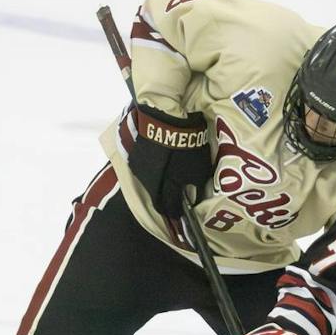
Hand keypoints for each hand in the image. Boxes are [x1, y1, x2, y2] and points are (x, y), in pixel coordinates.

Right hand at [127, 101, 210, 219]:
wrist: (165, 119)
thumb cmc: (187, 143)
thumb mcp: (200, 166)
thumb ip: (197, 185)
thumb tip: (195, 198)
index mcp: (168, 187)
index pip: (170, 209)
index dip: (175, 214)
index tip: (179, 215)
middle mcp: (151, 184)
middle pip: (157, 200)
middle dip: (165, 204)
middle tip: (172, 203)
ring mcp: (141, 171)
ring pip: (149, 187)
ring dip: (157, 188)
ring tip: (165, 184)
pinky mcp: (135, 159)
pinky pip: (144, 173)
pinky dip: (151, 174)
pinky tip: (158, 168)